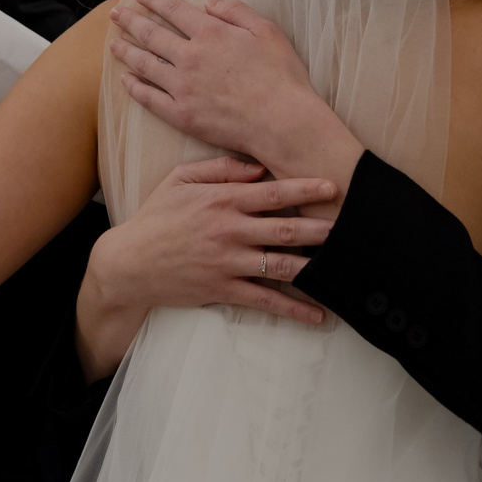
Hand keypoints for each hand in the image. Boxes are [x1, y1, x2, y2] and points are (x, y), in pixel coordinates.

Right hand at [76, 158, 340, 377]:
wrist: (129, 264)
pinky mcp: (224, 290)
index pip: (273, 192)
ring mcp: (228, 263)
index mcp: (222, 200)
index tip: (334, 186)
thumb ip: (220, 169)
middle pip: (287, 228)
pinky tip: (318, 314)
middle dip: (323, 228)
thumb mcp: (180, 180)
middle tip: (352, 226)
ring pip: (282, 265)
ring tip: (345, 266)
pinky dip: (294, 309)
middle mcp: (230, 231)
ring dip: (316, 266)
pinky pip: (265, 301)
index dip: (306, 188)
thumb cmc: (157, 217)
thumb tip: (258, 166)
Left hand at [107, 0, 362, 184]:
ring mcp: (182, 87)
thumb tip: (210, 3)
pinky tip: (126, 81)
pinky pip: (149, 99)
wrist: (282, 122)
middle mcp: (190, 57)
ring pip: (145, 65)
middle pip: (151, 34)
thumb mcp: (267, 31)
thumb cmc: (281, 76)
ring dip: (126, 52)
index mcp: (211, 33)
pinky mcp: (181, 114)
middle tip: (115, 15)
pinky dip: (134, 88)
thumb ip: (237, 12)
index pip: (173, 9)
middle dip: (130, 21)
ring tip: (113, 45)